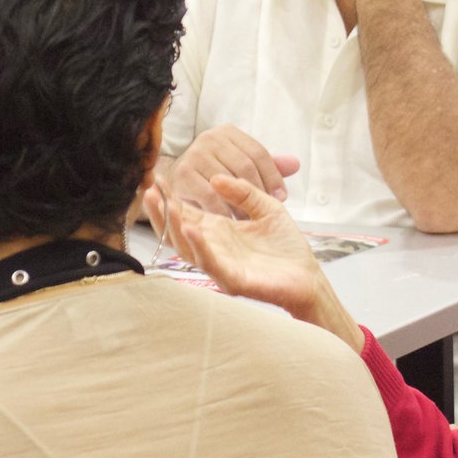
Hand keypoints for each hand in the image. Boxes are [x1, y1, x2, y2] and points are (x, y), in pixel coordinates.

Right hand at [149, 175, 361, 349]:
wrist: (308, 276)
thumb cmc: (286, 246)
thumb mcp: (266, 207)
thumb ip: (244, 191)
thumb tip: (216, 178)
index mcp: (218, 231)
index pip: (186, 212)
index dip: (170, 197)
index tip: (157, 178)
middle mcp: (213, 248)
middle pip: (178, 230)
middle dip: (162, 211)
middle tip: (149, 189)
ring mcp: (219, 266)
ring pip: (187, 248)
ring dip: (174, 227)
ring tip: (165, 205)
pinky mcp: (232, 280)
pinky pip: (210, 263)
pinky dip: (199, 246)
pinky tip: (191, 229)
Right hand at [164, 125, 298, 210]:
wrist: (173, 183)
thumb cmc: (213, 175)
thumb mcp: (241, 167)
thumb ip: (268, 167)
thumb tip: (296, 164)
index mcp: (227, 132)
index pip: (258, 153)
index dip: (273, 176)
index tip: (282, 197)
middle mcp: (210, 138)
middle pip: (245, 166)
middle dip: (259, 191)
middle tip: (267, 212)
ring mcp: (194, 155)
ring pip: (229, 181)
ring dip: (242, 203)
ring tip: (252, 221)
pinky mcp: (182, 176)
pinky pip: (210, 196)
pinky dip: (223, 211)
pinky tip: (232, 222)